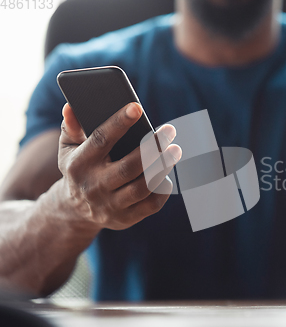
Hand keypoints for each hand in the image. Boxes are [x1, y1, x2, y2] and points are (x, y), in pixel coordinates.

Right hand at [58, 102, 180, 229]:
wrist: (75, 210)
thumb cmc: (79, 168)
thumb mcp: (69, 148)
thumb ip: (72, 127)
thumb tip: (71, 107)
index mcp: (79, 163)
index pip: (101, 140)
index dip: (119, 123)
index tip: (137, 108)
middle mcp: (94, 186)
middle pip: (129, 167)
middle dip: (153, 148)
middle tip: (170, 130)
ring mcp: (110, 205)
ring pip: (143, 187)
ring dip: (162, 167)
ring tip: (174, 150)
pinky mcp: (125, 219)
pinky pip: (151, 205)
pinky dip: (163, 189)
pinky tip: (167, 173)